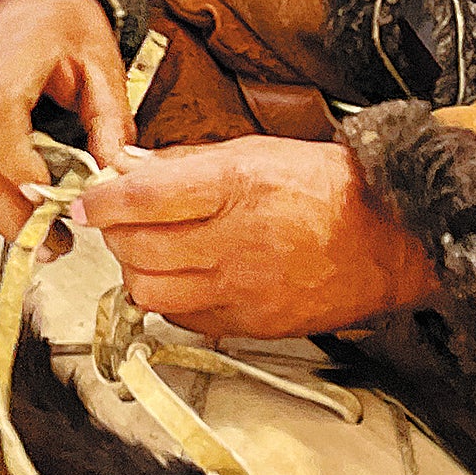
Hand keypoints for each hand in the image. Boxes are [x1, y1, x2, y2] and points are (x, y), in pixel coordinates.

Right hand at [0, 0, 134, 249]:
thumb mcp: (102, 61)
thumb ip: (110, 118)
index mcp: (0, 77)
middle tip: (59, 247)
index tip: (65, 213)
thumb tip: (121, 173)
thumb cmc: (64, 20)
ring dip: (0, 218)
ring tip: (46, 239)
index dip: (32, 188)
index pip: (5, 148)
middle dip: (15, 221)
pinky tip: (23, 211)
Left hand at [69, 135, 435, 337]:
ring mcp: (242, 289)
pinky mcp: (250, 324)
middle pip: (137, 249)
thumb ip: (186, 163)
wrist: (390, 238)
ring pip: (150, 291)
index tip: (86, 203)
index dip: (101, 202)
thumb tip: (130, 169)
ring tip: (149, 252)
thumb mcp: (254, 150)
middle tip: (119, 222)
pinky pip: (183, 318)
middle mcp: (234, 240)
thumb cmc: (327, 187)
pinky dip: (170, 299)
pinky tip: (183, 278)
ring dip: (136, 271)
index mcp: (234, 185)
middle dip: (114, 234)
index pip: (142, 198)